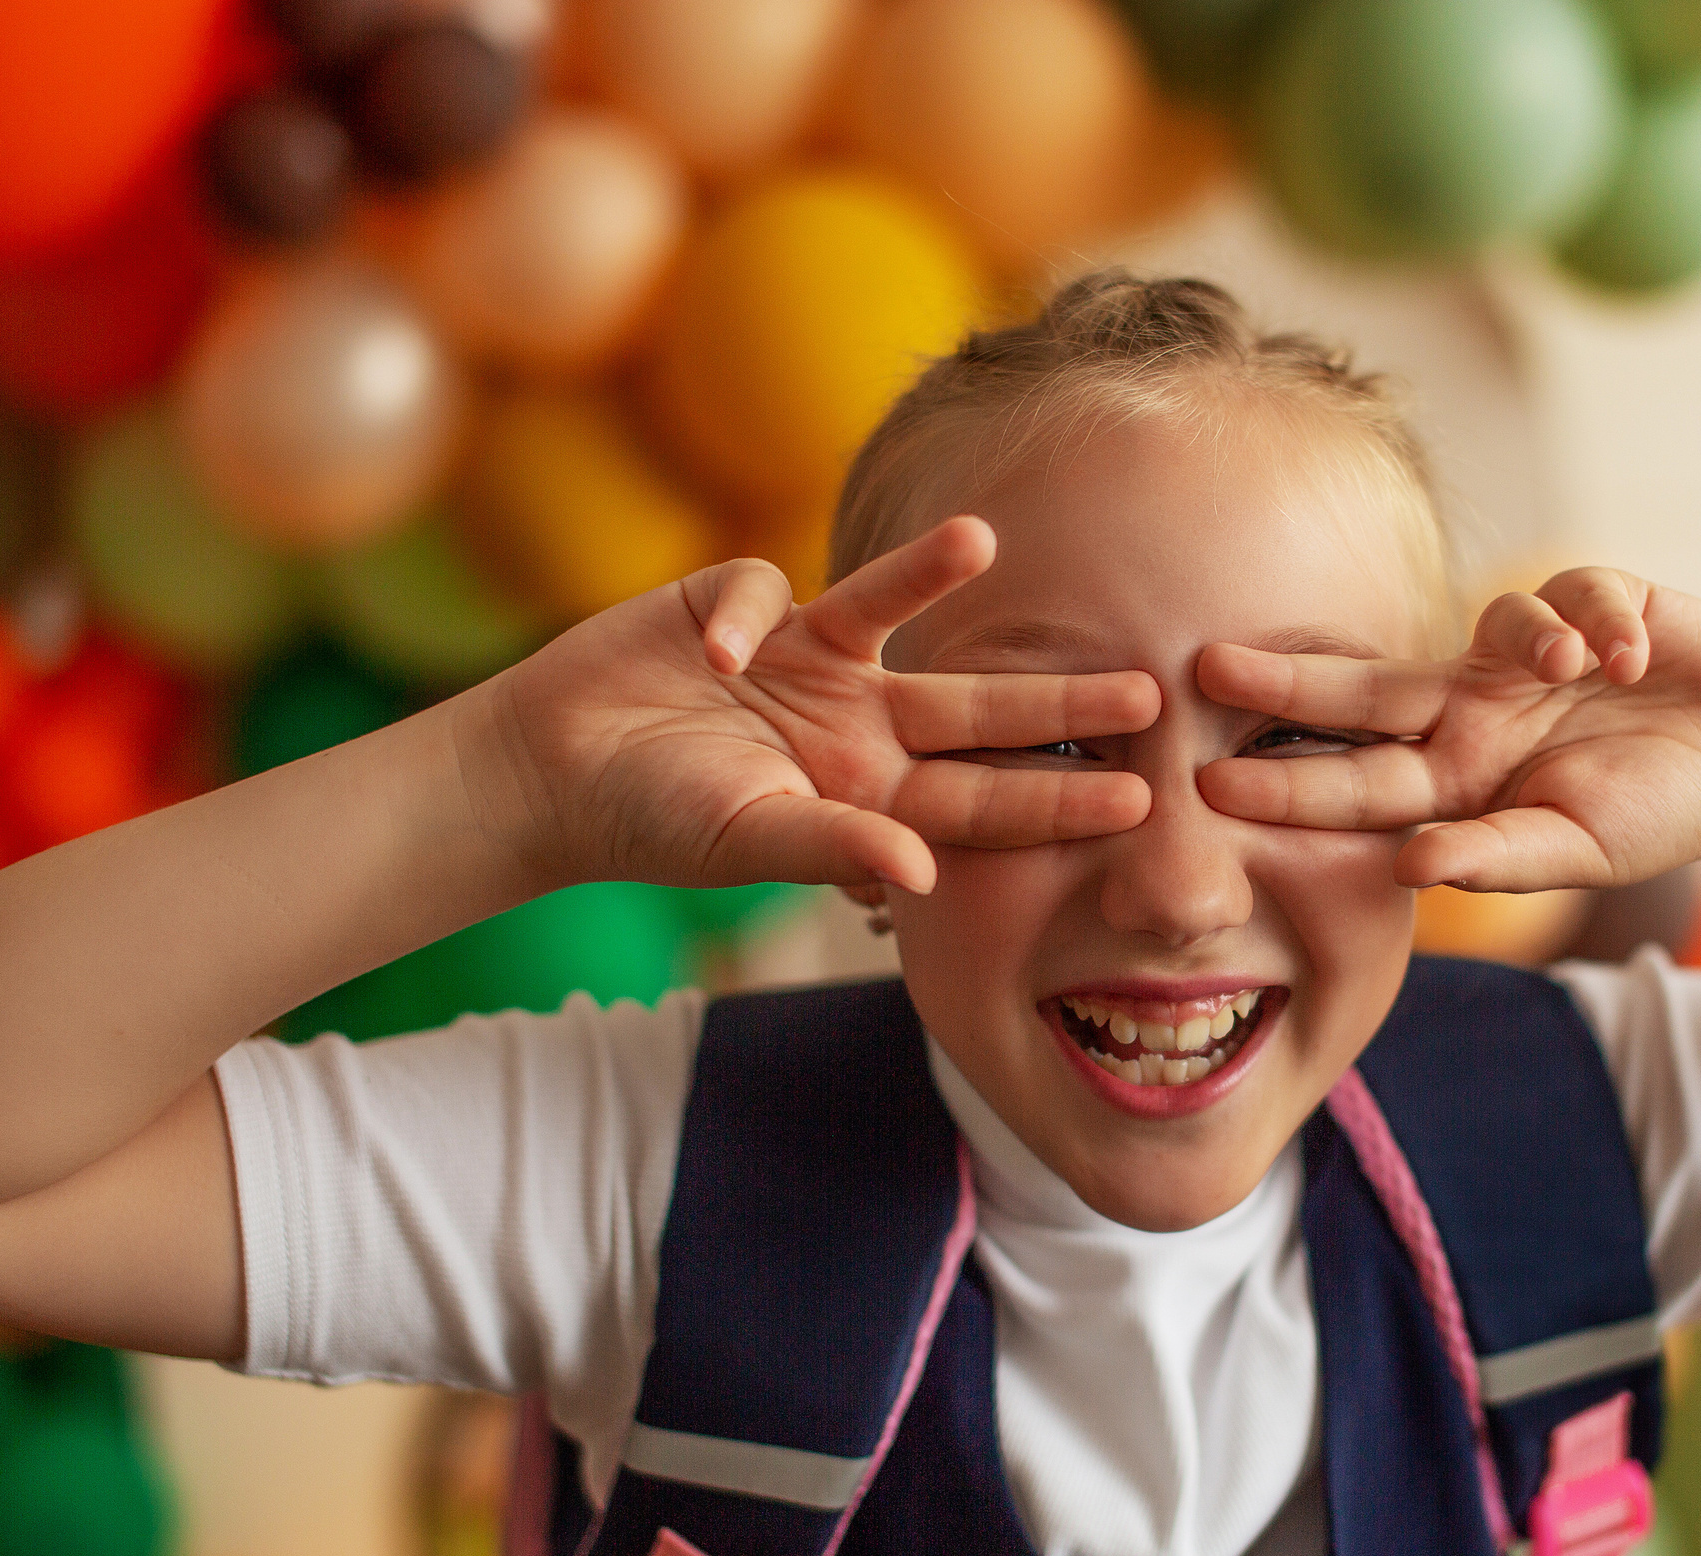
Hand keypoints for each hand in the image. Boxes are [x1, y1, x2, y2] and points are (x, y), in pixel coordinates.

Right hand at [463, 517, 1160, 894]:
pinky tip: (712, 657)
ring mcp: (806, 660)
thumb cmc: (652, 824)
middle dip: (1058, 701)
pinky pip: (765, 594)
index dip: (1057, 798)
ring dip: (930, 573)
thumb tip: (920, 869)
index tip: (1139, 800)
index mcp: (868, 794)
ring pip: (887, 611)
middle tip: (1149, 692)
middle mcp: (856, 724)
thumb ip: (833, 847)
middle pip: (974, 706)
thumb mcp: (747, 843)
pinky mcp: (744, 607)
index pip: (981, 798)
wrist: (551, 774)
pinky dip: (744, 619)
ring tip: (982, 541)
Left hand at [1193, 567, 1700, 892]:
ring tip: (1574, 666)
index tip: (1207, 787)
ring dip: (1530, 637)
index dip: (1287, 782)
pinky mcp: (1596, 604)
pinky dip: (1602, 620)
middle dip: (1289, 680)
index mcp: (1463, 775)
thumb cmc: (1658, 812)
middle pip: (1366, 690)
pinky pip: (1578, 593)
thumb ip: (1498, 858)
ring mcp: (1531, 655)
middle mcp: (1478, 708)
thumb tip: (1409, 866)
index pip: (1358, 780)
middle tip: (1206, 667)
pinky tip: (1638, 655)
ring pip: (1493, 623)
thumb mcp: (1578, 849)